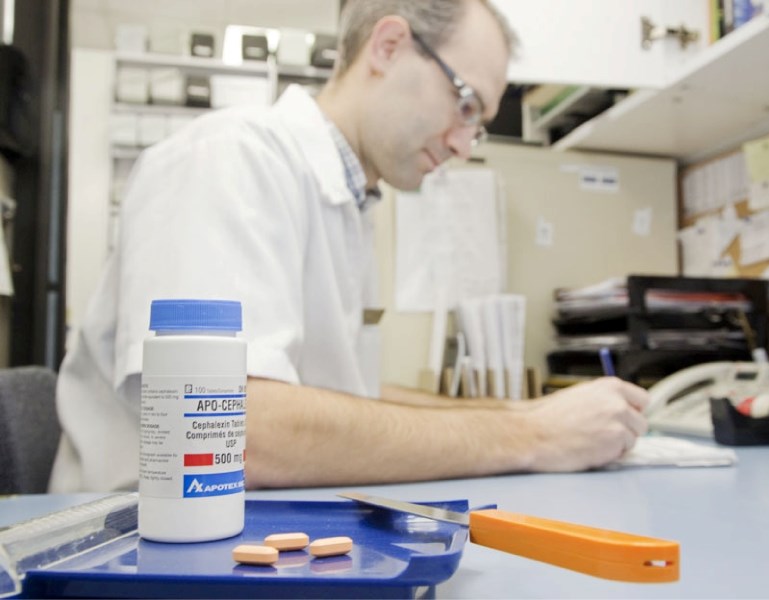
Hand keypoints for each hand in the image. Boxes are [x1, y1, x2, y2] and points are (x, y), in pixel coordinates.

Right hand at [525, 377, 648, 470]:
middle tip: (604, 435)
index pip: (641, 399)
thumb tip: (621, 409)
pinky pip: (624, 452)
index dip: (632, 411)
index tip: (624, 419)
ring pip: (633, 438)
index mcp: (609, 386)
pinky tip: (591, 449)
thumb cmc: (549, 417)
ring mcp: (619, 420)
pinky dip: (611, 454)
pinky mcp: (617, 440)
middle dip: (626, 430)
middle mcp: (618, 401)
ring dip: (618, 444)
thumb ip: (604, 400)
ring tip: (593, 442)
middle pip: (640, 422)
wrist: (534, 433)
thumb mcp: (580, 396)